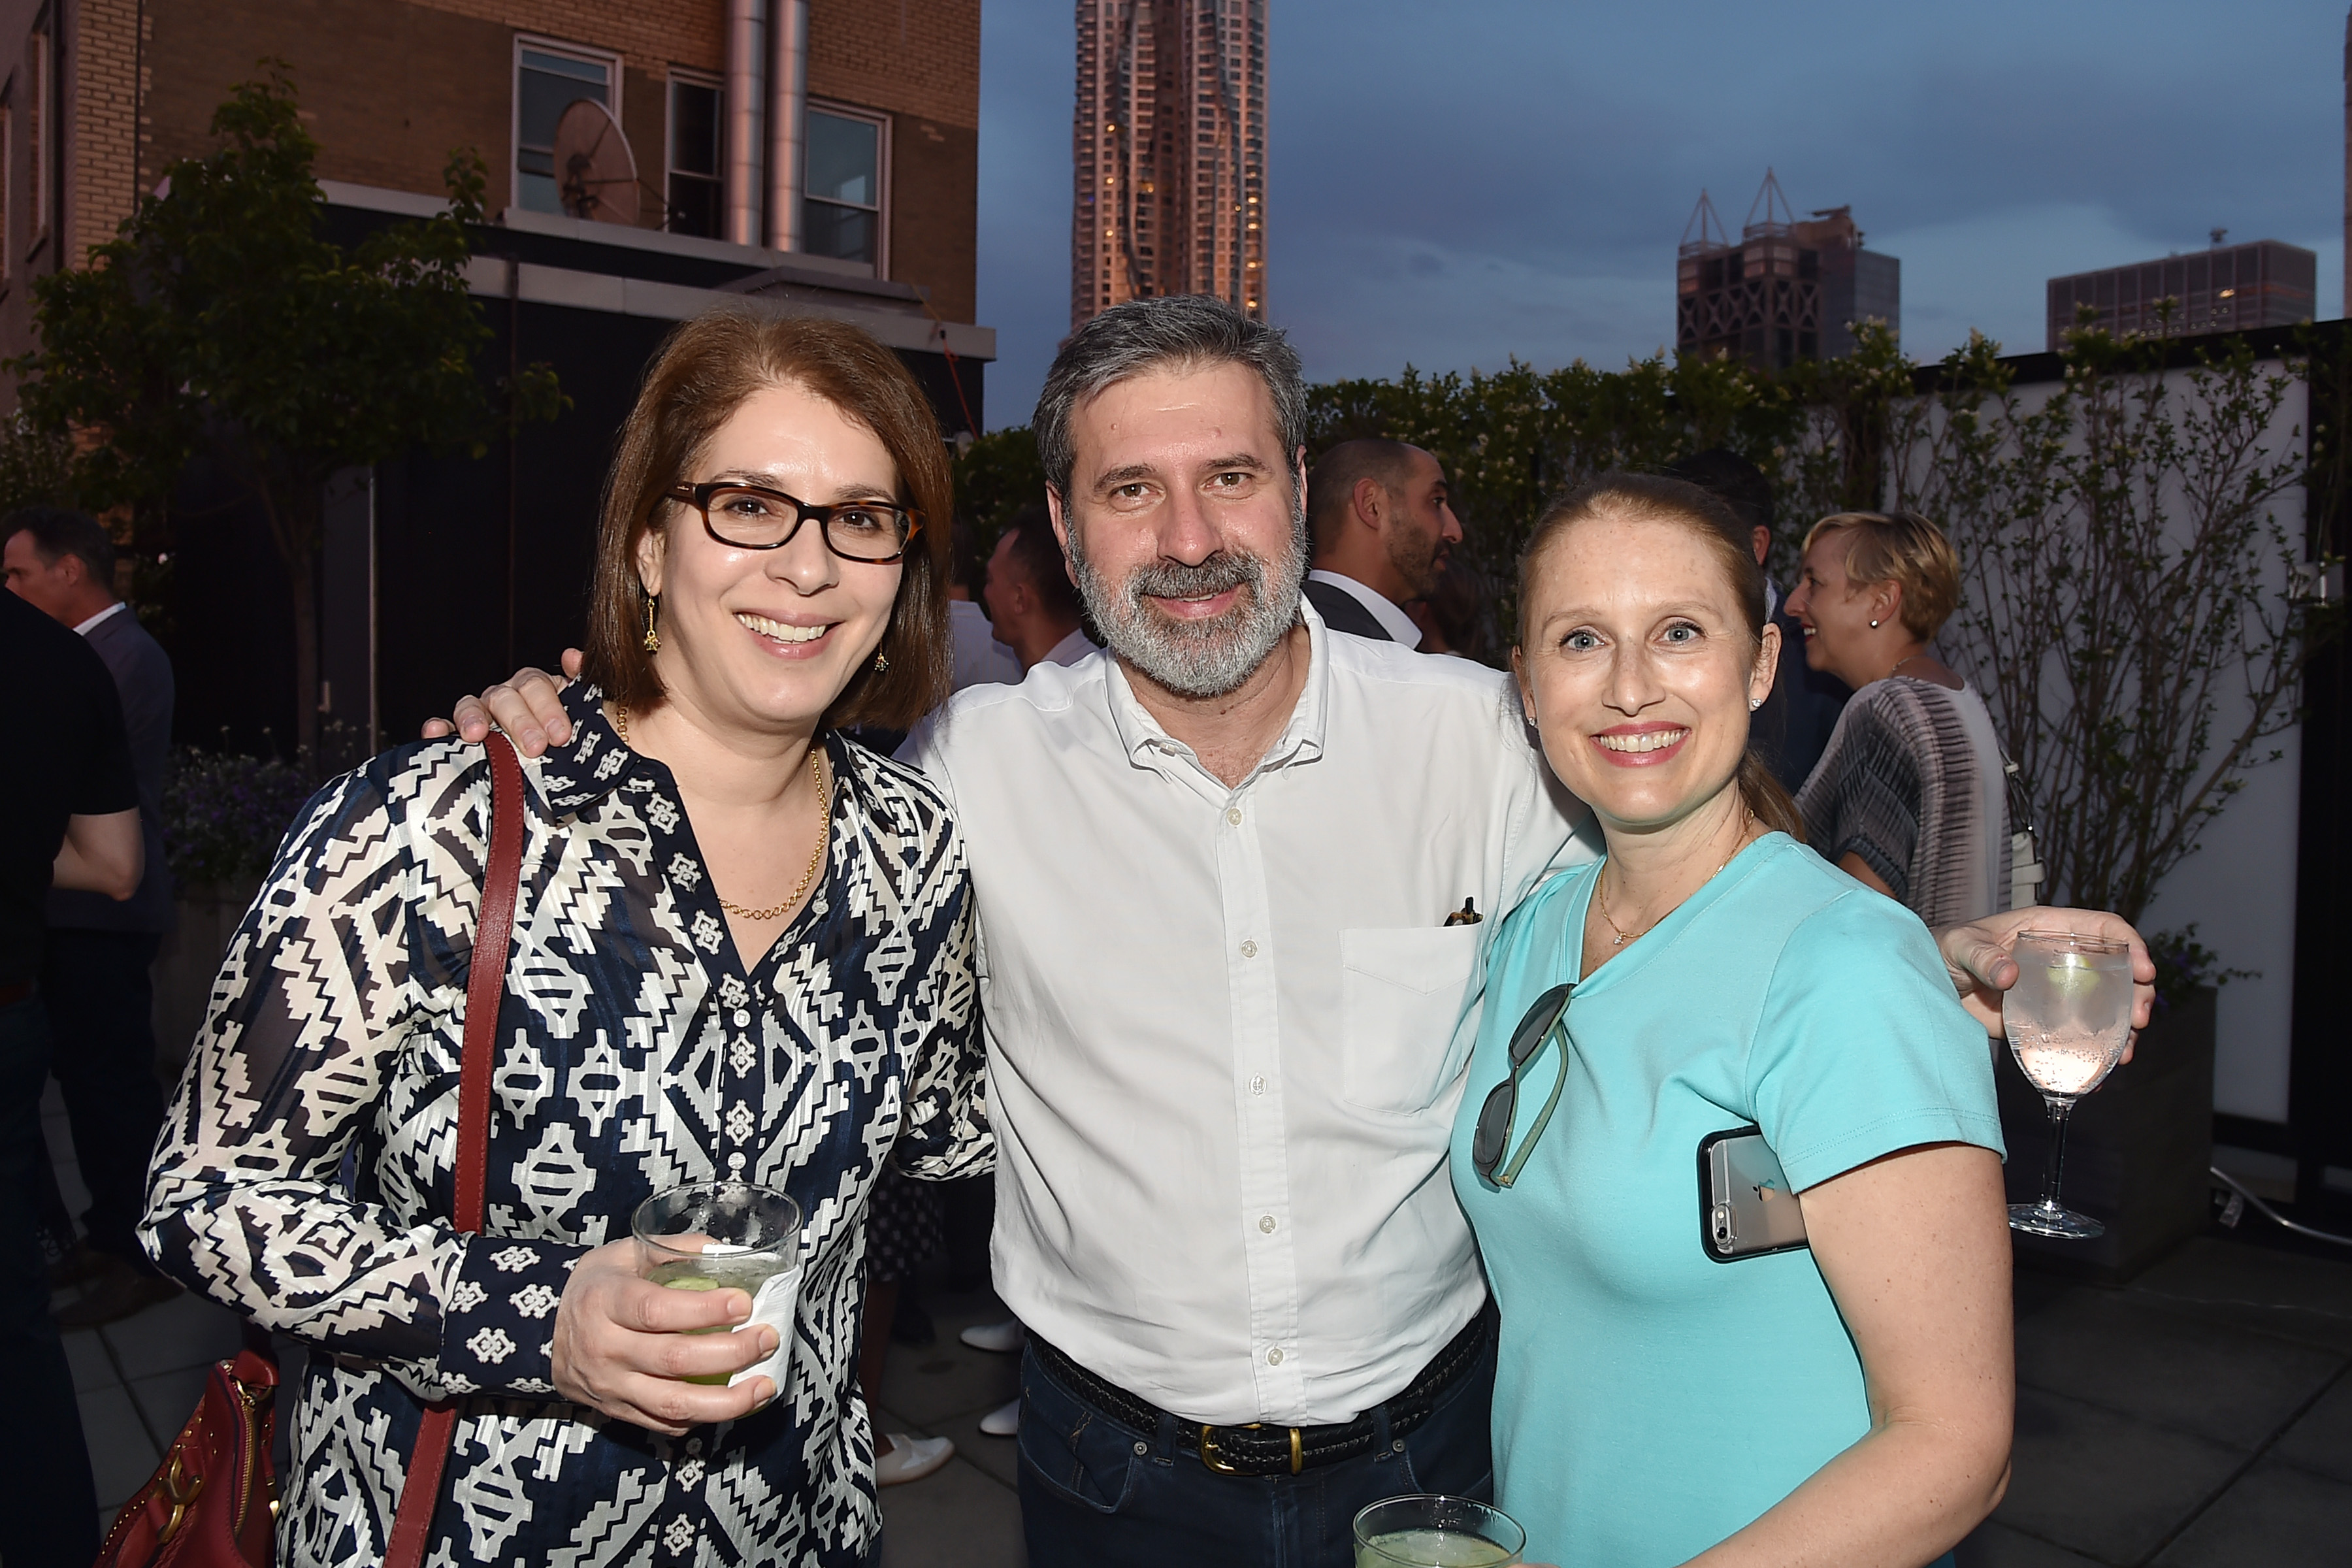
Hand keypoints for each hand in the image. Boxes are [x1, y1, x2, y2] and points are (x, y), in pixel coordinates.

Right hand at [418, 649, 585, 756]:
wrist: (579, 777)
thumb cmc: (583, 745)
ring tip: (478, 734)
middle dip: (520, 722)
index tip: (560, 735)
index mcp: (538, 689)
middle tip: (536, 747)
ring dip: (474, 718)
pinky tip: (435, 733)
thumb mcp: (596, 715)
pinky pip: (445, 729)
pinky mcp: (463, 741)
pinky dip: (438, 729)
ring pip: (472, 706)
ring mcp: (483, 717)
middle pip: (505, 697)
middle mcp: (508, 698)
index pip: (535, 685)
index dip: (548, 707)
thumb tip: (573, 656)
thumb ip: (586, 683)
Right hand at [549, 1238, 779, 1434]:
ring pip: (672, 1404)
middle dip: (731, 1352)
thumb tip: (727, 1251)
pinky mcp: (617, 1412)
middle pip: (673, 1360)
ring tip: (764, 1385)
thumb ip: (674, 1250)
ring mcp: (611, 1387)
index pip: (656, 1310)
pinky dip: (702, 1417)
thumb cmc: (598, 1286)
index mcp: (604, 1301)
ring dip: (727, 1400)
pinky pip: (664, 1423)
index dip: (704, 1309)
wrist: (544, 1333)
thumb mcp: (624, 1254)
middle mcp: (605, 1348)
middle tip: (767, 1338)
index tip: (745, 1303)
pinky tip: (733, 1403)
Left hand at [1935, 906, 2155, 1056]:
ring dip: (2123, 1030)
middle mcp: (2062, 959)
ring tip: (2124, 1054)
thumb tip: (2009, 974)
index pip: (2103, 929)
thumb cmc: (1944, 949)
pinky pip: (2079, 1036)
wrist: (1926, 983)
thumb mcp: (1960, 946)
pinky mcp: (2045, 1022)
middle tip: (2140, 1019)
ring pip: (2107, 1007)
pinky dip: (2094, 1053)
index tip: (2144, 970)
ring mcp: (2058, 993)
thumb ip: (1982, 956)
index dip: (2131, 945)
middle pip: (2118, 972)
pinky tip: (2100, 1073)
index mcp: (2048, 929)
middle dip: (2138, 994)